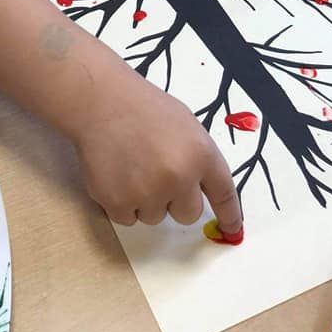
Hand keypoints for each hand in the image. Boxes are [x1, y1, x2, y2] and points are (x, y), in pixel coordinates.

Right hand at [72, 70, 241, 233]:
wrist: (100, 100)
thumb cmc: (144, 107)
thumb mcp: (185, 124)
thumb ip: (198, 158)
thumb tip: (202, 191)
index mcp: (201, 154)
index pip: (224, 195)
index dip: (229, 216)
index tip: (231, 231)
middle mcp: (179, 177)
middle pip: (188, 214)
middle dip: (176, 199)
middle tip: (156, 172)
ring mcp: (148, 192)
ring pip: (155, 217)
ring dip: (146, 199)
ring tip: (131, 165)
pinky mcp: (118, 203)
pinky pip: (128, 218)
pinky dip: (122, 202)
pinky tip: (115, 173)